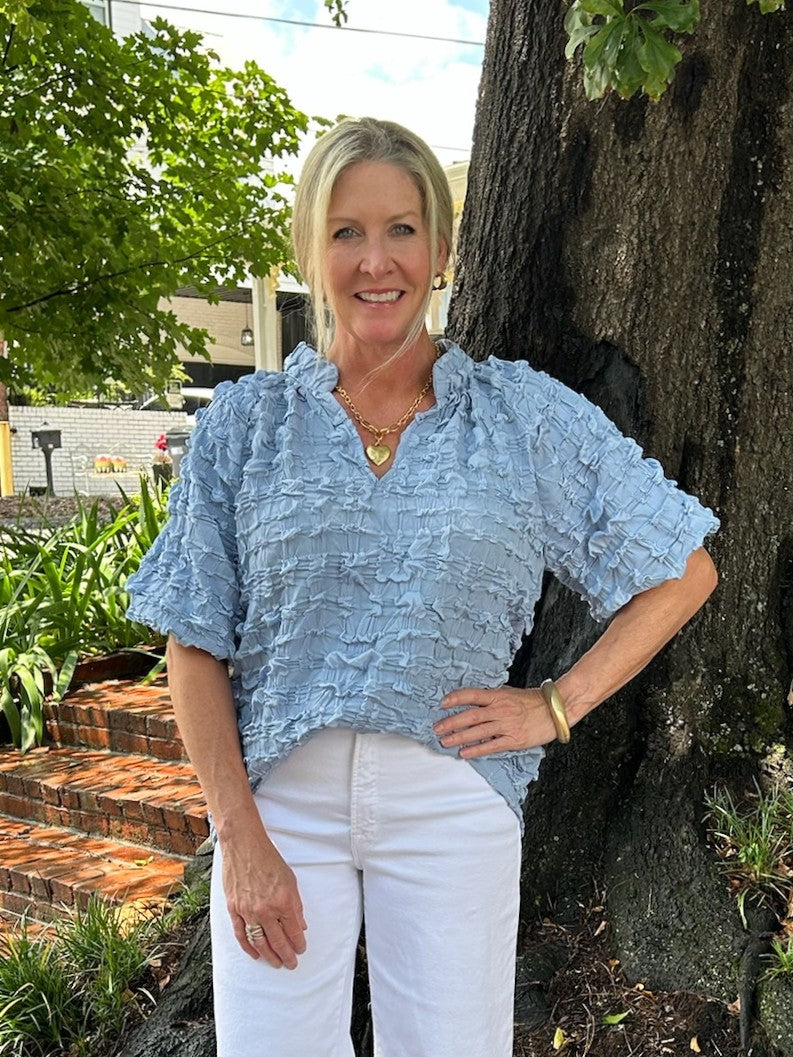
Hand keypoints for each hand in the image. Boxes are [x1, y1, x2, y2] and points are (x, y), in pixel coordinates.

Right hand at [220, 828, 306, 967]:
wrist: (244, 846)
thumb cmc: (268, 858)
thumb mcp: (290, 879)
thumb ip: (296, 904)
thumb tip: (300, 924)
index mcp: (283, 901)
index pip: (294, 930)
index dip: (299, 943)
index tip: (301, 949)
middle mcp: (266, 909)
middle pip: (278, 941)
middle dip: (286, 955)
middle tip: (291, 963)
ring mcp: (248, 911)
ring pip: (260, 942)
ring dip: (269, 956)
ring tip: (276, 963)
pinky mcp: (234, 909)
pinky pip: (241, 934)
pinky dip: (248, 947)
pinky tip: (255, 954)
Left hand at [433, 685, 558, 757]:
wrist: (556, 710)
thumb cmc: (532, 701)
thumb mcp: (510, 693)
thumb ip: (492, 697)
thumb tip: (472, 701)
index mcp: (498, 695)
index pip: (472, 695)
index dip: (455, 698)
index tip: (442, 703)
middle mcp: (500, 710)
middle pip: (470, 716)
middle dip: (451, 722)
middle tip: (437, 728)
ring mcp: (507, 725)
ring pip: (477, 732)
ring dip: (459, 737)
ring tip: (445, 741)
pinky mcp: (514, 740)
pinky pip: (491, 746)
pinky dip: (476, 750)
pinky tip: (464, 753)